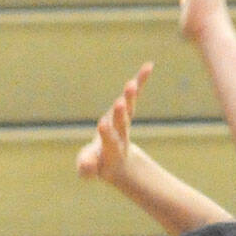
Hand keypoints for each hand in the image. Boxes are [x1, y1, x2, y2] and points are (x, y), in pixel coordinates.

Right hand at [76, 62, 154, 182]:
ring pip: (128, 108)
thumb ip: (86, 167)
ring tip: (131, 84)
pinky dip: (141, 80)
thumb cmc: (97, 164)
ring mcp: (124, 121)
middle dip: (120, 113)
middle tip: (120, 103)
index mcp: (110, 148)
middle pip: (121, 123)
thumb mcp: (88, 169)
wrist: (116, 162)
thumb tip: (86, 164)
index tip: (102, 125)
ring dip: (130, 96)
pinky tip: (149, 66)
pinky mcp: (126, 110)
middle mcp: (120, 133)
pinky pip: (135, 94)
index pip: (108, 141)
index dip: (106, 133)